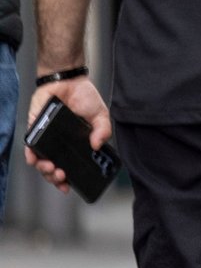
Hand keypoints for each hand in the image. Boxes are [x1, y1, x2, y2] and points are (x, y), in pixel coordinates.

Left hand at [24, 77, 112, 192]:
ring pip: (40, 161)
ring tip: (51, 168)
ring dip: (44, 169)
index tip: (69, 187)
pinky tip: (35, 159)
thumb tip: (97, 145)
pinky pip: (30, 146)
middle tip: (61, 175)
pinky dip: (31, 155)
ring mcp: (47, 139)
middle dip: (55, 177)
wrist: (68, 80)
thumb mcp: (100, 115)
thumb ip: (103, 130)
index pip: (70, 166)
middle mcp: (60, 145)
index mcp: (76, 144)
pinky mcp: (35, 130)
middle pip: (53, 168)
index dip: (68, 180)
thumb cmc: (84, 97)